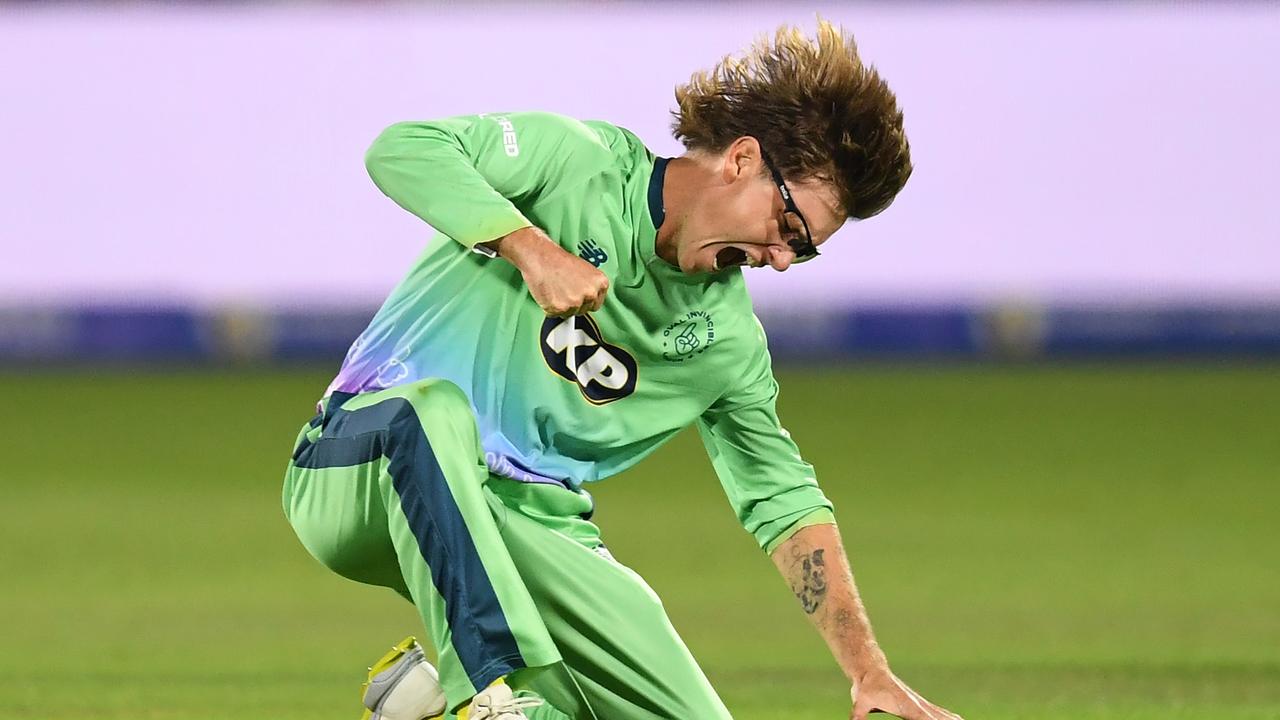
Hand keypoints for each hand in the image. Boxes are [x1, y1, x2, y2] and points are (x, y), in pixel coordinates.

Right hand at [486, 227, 609, 316]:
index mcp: (600, 283)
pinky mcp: (559, 308)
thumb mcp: (585, 270)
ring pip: (568, 314)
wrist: (541, 256)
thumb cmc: (559, 260)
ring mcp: (575, 302)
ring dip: (561, 306)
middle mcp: (590, 294)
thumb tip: (588, 298)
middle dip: (573, 304)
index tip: (576, 295)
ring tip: (555, 289)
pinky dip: (549, 307)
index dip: (584, 300)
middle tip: (563, 290)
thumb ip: (590, 286)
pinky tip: (549, 293)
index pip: (595, 304)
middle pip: (583, 310)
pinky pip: (554, 315)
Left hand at [850, 668, 962, 719]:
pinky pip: (936, 710)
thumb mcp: (859, 703)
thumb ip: (857, 716)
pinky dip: (947, 715)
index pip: (926, 719)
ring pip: (940, 713)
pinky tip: (957, 718)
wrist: (870, 669)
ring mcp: (918, 702)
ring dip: (952, 719)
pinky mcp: (916, 702)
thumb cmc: (866, 687)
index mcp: (906, 707)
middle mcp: (916, 704)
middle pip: (939, 717)